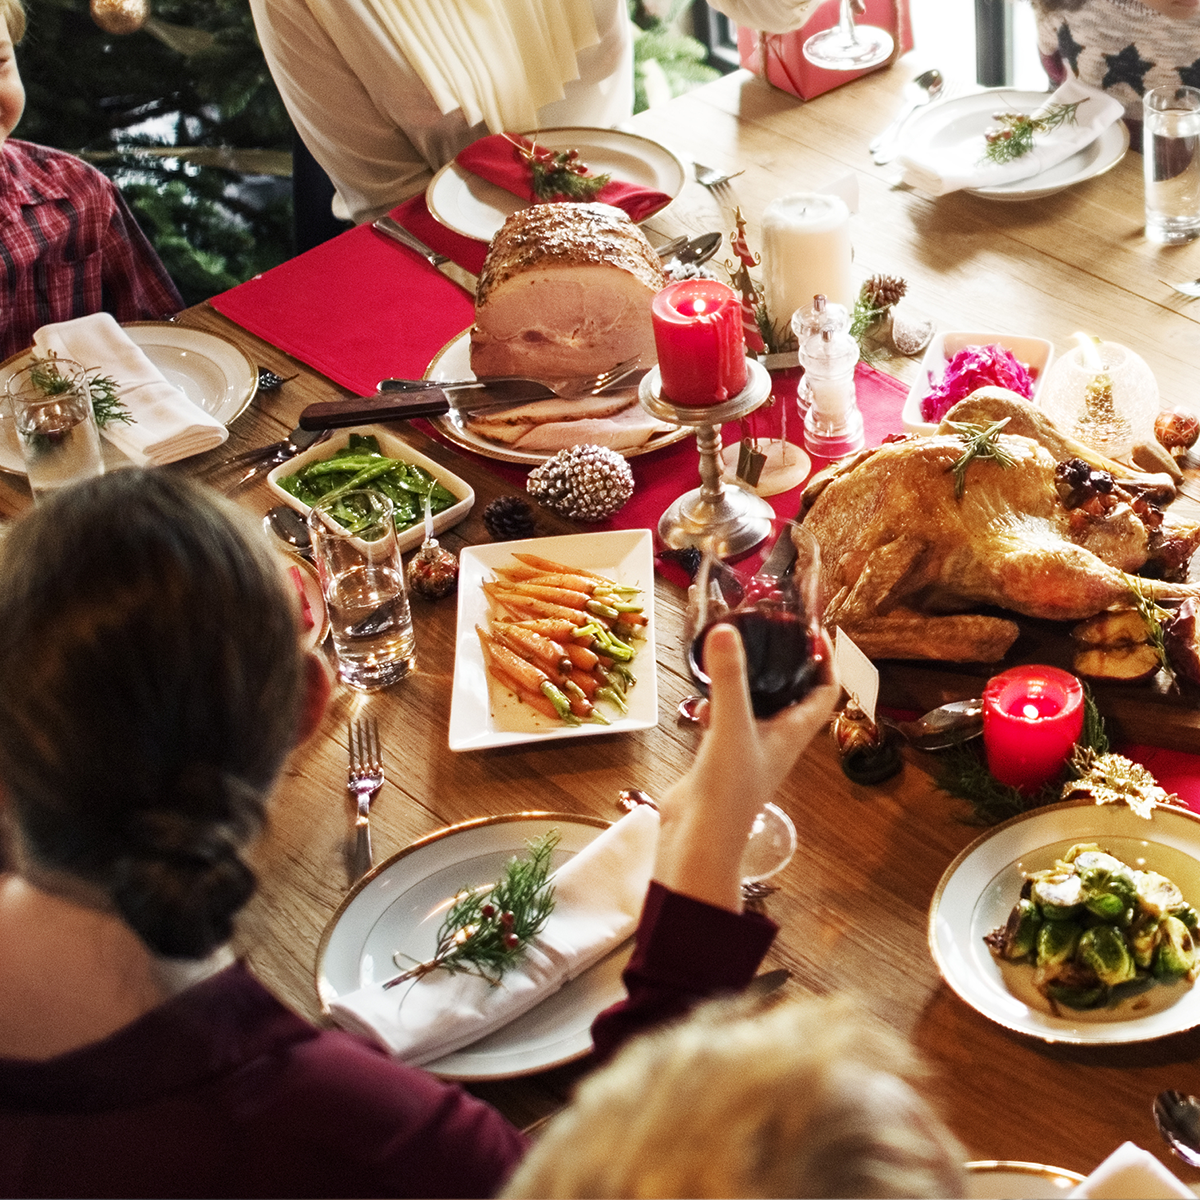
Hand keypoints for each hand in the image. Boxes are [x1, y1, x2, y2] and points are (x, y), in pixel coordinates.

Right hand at [653, 623, 837, 911]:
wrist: (699, 839)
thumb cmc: (728, 790)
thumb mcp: (731, 726)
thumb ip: (730, 679)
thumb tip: (725, 630)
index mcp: (793, 734)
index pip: (824, 693)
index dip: (826, 663)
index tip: (817, 633)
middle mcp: (776, 741)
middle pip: (793, 696)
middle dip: (786, 666)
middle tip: (772, 634)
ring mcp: (748, 750)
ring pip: (757, 707)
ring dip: (750, 683)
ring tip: (736, 656)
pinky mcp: (721, 758)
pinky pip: (726, 721)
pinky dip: (717, 705)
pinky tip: (700, 700)